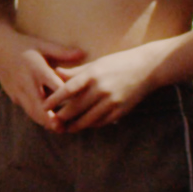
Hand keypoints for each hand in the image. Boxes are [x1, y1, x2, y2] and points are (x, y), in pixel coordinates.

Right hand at [0, 32, 86, 129]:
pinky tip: (49, 123)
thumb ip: (62, 52)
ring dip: (45, 122)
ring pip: (32, 112)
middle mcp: (27, 83)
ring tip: (60, 129)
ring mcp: (19, 92)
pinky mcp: (14, 97)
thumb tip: (83, 53)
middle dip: (52, 118)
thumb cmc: (23, 45)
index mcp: (37, 69)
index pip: (54, 86)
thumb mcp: (42, 45)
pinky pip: (27, 110)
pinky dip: (38, 117)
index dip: (66, 96)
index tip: (79, 104)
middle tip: (65, 127)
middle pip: (41, 106)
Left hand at [44, 43, 162, 131]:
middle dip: (62, 117)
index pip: (68, 89)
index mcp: (93, 74)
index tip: (43, 106)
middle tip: (50, 122)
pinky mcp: (121, 110)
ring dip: (75, 125)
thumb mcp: (97, 63)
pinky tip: (83, 126)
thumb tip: (56, 72)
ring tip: (65, 128)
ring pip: (88, 119)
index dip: (54, 99)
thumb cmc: (119, 63)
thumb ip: (76, 71)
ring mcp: (112, 101)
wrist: (149, 68)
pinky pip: (102, 122)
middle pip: (76, 108)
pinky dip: (91, 125)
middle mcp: (101, 89)